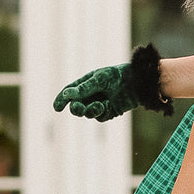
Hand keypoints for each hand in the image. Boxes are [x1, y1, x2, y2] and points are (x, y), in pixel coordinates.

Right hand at [53, 44, 172, 122]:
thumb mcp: (99, 80)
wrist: (137, 83)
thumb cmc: (117, 76)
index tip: (56, 108)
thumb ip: (84, 88)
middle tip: (79, 107)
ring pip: (87, 114)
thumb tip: (67, 94)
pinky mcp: (108, 112)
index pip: (69, 93)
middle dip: (76, 108)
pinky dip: (102, 113)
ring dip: (91, 111)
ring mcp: (98, 104)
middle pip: (76, 107)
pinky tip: (109, 106)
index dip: (61, 100)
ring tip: (101, 105)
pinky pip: (100, 117)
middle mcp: (90, 95)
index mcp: (85, 84)